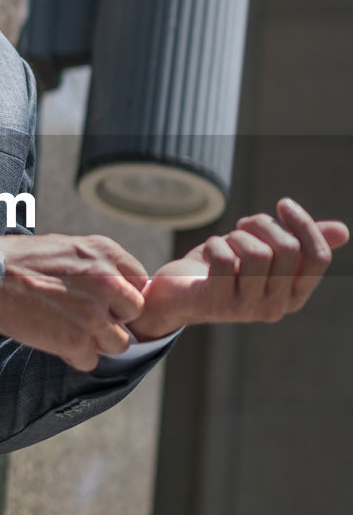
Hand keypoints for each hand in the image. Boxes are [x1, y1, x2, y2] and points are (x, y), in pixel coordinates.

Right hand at [0, 232, 148, 370]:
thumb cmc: (19, 258)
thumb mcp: (68, 246)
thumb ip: (97, 265)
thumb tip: (113, 284)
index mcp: (106, 254)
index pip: (140, 282)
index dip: (122, 295)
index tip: (107, 300)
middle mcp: (107, 283)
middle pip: (135, 313)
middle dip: (116, 319)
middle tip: (90, 318)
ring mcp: (94, 315)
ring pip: (119, 343)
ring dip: (98, 342)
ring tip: (72, 333)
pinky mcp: (76, 341)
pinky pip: (91, 361)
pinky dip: (75, 357)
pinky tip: (56, 342)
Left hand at [130, 198, 348, 339]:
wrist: (177, 295)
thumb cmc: (224, 269)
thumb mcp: (265, 252)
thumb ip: (299, 243)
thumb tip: (344, 231)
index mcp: (293, 296)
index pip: (318, 258)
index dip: (304, 225)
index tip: (283, 204)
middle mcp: (274, 308)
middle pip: (287, 250)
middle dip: (263, 224)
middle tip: (244, 223)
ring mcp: (244, 309)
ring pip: (257, 254)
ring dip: (238, 235)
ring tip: (226, 240)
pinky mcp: (215, 304)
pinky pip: (224, 260)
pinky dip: (215, 244)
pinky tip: (209, 250)